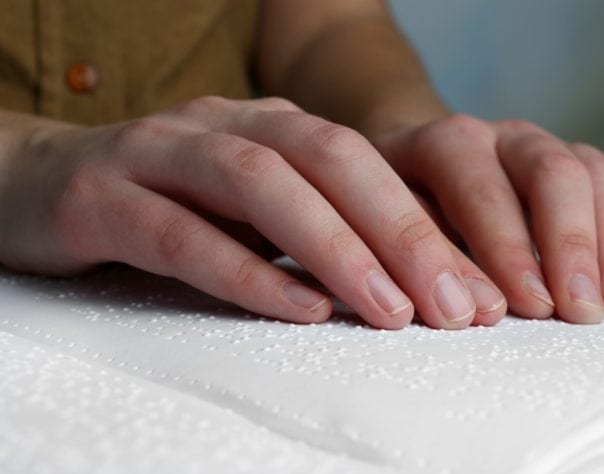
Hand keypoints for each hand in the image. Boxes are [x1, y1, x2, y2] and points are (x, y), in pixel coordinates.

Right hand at [0, 97, 509, 328]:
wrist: (44, 183)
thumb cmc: (168, 203)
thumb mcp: (252, 207)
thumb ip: (315, 229)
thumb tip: (408, 282)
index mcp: (268, 127)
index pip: (365, 162)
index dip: (426, 225)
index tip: (477, 293)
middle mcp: (222, 127)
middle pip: (327, 161)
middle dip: (400, 232)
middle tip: (456, 306)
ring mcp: (159, 154)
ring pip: (258, 184)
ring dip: (333, 248)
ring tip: (391, 312)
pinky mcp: (102, 198)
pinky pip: (181, 233)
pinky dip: (245, 271)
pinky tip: (298, 310)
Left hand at [372, 114, 603, 322]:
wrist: (412, 162)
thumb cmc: (393, 205)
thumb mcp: (383, 220)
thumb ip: (418, 254)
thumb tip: (462, 305)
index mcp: (445, 143)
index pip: (480, 187)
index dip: (506, 248)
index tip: (530, 306)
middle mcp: (498, 136)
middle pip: (549, 173)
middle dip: (568, 245)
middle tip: (579, 310)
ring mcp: (539, 146)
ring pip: (591, 175)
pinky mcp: (571, 163)